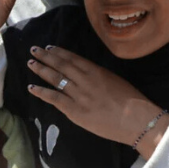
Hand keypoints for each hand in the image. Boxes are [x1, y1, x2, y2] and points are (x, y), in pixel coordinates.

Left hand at [26, 46, 168, 154]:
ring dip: (41, 70)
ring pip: (55, 78)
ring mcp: (78, 94)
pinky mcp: (74, 110)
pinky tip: (31, 87)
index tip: (48, 47)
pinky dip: (41, 92)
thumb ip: (98, 77)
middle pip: (61, 65)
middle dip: (45, 56)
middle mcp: (85, 79)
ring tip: (31, 63)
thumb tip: (85, 73)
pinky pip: (54, 98)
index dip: (59, 52)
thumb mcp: (115, 81)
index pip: (73, 58)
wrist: (137, 120)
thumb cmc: (132, 102)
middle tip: (33, 50)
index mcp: (96, 71)